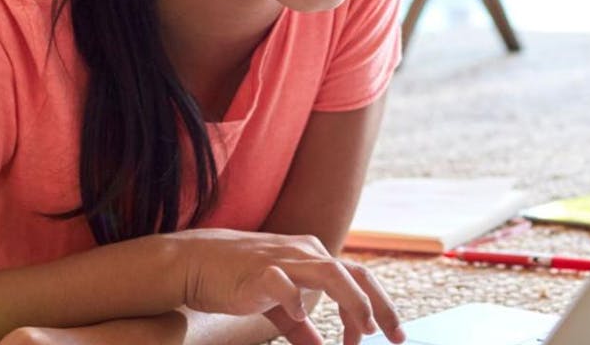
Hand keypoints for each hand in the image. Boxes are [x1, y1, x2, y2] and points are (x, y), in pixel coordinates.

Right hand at [153, 229, 403, 344]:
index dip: (377, 307)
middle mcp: (304, 253)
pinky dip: (296, 300)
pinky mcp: (258, 271)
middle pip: (356, 273)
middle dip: (380, 305)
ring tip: (362, 330)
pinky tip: (302, 318)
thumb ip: (299, 327)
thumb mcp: (277, 304)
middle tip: (395, 335)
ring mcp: (282, 259)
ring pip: (331, 272)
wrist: (194, 262)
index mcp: (312, 256)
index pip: (358, 277)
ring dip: (353, 302)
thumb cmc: (237, 279)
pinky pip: (283, 282)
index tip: (384, 336)